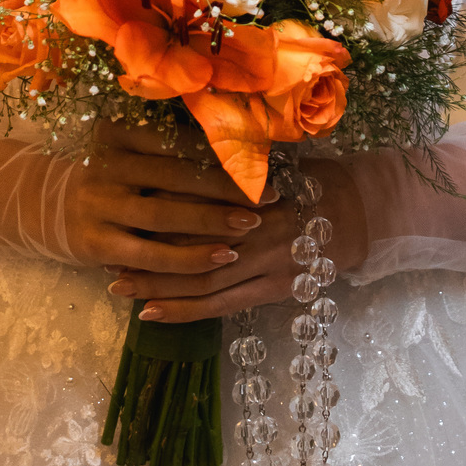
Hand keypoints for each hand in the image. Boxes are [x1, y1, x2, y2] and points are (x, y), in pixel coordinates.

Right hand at [63, 118, 273, 272]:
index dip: (221, 151)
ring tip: (251, 225)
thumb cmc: (109, 176)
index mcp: (118, 132)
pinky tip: (221, 258)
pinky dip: (189, 258)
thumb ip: (170, 147)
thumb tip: (239, 145)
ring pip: (166, 216)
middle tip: (268, 195)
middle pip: (177, 176)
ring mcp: (99, 204)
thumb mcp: (129, 152)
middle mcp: (106, 163)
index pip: (178, 140)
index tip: (261, 160)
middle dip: (227, 187)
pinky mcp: (96, 243)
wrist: (47, 207)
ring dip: (213, 222)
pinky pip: (151, 255)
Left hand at [105, 143, 367, 323]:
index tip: (121, 207)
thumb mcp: (273, 160)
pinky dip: (185, 311)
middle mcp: (258, 230)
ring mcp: (266, 266)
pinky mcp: (272, 292)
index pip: (196, 203)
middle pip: (192, 246)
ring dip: (157, 286)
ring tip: (118, 286)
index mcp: (255, 191)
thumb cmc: (311, 178)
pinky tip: (153, 314)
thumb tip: (176, 151)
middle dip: (146, 253)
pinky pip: (221, 306)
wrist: (360, 214)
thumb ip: (231, 164)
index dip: (155, 209)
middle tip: (105, 253)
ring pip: (201, 282)